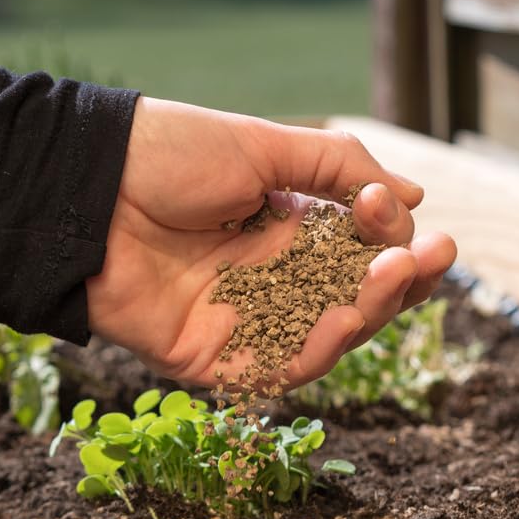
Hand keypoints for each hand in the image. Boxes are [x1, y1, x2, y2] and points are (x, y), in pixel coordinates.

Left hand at [86, 97, 456, 388]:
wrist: (86, 187)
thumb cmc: (169, 156)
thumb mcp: (265, 146)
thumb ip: (342, 169)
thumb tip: (417, 196)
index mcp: (287, 229)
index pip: (361, 252)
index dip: (393, 239)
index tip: (396, 212)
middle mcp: (271, 279)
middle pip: (355, 300)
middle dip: (400, 282)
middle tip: (432, 256)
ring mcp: (243, 322)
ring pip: (326, 339)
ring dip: (369, 312)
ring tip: (392, 276)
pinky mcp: (211, 360)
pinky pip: (275, 371)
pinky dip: (316, 351)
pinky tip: (343, 318)